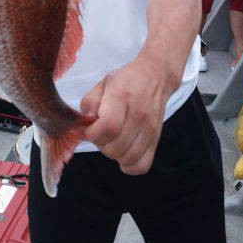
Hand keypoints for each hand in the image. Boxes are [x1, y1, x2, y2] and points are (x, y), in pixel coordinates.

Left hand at [80, 53, 172, 174]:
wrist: (154, 77)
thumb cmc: (125, 80)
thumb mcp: (103, 84)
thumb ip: (90, 102)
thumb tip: (86, 123)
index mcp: (122, 97)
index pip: (108, 126)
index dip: (93, 134)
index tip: (89, 129)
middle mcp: (139, 115)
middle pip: (115, 146)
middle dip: (101, 144)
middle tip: (100, 133)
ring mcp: (150, 129)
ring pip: (127, 158)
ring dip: (113, 153)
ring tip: (112, 140)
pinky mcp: (156, 140)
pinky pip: (142, 165)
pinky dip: (129, 164)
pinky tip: (123, 151)